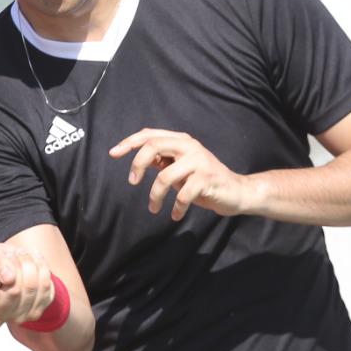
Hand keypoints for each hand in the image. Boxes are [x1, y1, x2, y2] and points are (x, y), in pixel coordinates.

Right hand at [0, 242, 60, 326]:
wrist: (20, 265)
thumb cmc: (1, 262)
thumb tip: (8, 277)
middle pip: (13, 291)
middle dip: (16, 265)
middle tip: (12, 256)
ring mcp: (18, 317)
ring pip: (31, 286)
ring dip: (30, 264)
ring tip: (23, 258)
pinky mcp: (37, 311)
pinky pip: (45, 286)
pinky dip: (41, 268)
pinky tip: (34, 265)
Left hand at [109, 128, 260, 220]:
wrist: (236, 192)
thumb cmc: (204, 181)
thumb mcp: (181, 168)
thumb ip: (163, 161)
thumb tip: (140, 159)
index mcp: (182, 141)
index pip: (150, 134)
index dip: (129, 142)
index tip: (113, 154)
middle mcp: (190, 146)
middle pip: (154, 146)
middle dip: (137, 164)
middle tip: (132, 182)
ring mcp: (200, 161)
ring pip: (165, 176)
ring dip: (155, 196)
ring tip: (154, 208)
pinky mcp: (207, 179)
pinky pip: (182, 195)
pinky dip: (176, 208)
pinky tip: (175, 215)